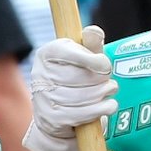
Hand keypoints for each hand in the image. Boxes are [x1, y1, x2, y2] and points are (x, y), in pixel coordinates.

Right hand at [25, 30, 118, 150]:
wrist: (57, 114)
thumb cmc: (74, 78)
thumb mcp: (82, 58)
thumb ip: (90, 44)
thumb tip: (94, 31)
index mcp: (47, 53)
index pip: (69, 53)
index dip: (92, 59)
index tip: (105, 65)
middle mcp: (40, 74)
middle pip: (79, 76)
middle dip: (101, 79)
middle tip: (109, 81)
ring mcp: (43, 98)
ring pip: (82, 96)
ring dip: (103, 94)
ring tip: (109, 90)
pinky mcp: (51, 118)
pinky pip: (81, 114)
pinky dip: (100, 110)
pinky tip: (109, 105)